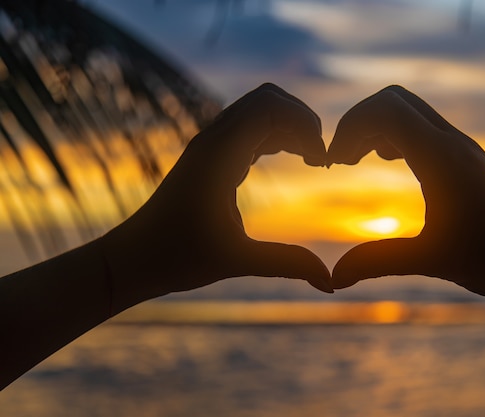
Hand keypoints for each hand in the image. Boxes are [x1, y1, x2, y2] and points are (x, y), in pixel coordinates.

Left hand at [102, 84, 331, 313]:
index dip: (305, 125)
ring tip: (313, 160)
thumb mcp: (236, 261)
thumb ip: (286, 264)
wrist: (133, 258)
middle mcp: (213, 140)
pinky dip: (277, 136)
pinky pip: (251, 128)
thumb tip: (330, 284)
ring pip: (259, 111)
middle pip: (268, 99)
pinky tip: (293, 159)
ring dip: (291, 126)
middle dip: (302, 120)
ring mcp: (211, 145)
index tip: (322, 163)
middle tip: (321, 158)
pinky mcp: (211, 156)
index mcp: (218, 154)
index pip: (270, 107)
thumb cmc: (176, 257)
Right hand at [328, 85, 484, 303]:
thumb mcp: (431, 260)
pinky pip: (423, 129)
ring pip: (409, 112)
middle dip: (358, 122)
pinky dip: (395, 135)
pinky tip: (389, 162)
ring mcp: (462, 149)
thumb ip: (377, 263)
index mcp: (442, 157)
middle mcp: (452, 143)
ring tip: (355, 160)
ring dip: (376, 127)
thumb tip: (334, 278)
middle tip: (339, 160)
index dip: (348, 128)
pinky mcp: (468, 161)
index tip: (332, 165)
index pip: (385, 110)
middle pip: (394, 100)